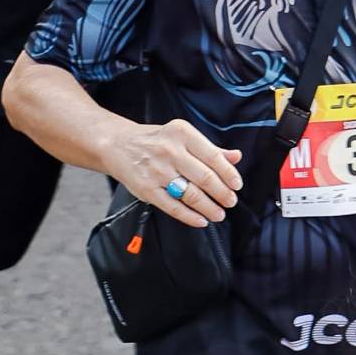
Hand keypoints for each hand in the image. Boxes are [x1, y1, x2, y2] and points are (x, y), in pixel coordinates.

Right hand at [112, 114, 240, 227]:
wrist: (118, 145)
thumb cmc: (156, 141)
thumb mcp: (182, 137)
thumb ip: (209, 149)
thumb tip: (236, 157)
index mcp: (182, 133)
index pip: (213, 156)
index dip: (228, 174)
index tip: (237, 185)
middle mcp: (170, 150)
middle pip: (205, 178)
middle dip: (222, 194)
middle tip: (230, 202)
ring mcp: (157, 171)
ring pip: (191, 194)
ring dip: (209, 208)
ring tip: (219, 214)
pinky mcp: (147, 189)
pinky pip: (174, 207)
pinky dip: (190, 217)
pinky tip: (201, 221)